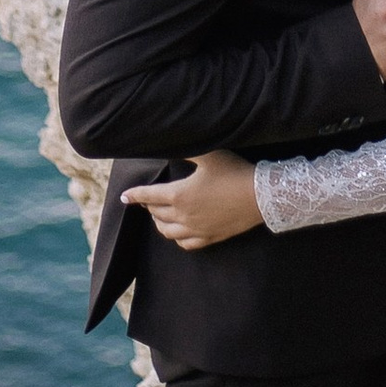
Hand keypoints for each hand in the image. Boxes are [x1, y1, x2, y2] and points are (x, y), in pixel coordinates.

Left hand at [123, 152, 263, 248]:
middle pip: (156, 214)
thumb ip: (186, 149)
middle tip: (148, 199)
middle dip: (148, 206)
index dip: (134, 195)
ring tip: (158, 215)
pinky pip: (186, 244)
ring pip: (168, 232)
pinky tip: (178, 233)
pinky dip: (177, 238)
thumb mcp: (209, 155)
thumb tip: (169, 142)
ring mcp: (197, 229)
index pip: (148, 196)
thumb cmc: (234, 171)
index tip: (124, 196)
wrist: (261, 196)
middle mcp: (184, 215)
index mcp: (179, 195)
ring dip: (159, 223)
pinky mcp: (211, 237)